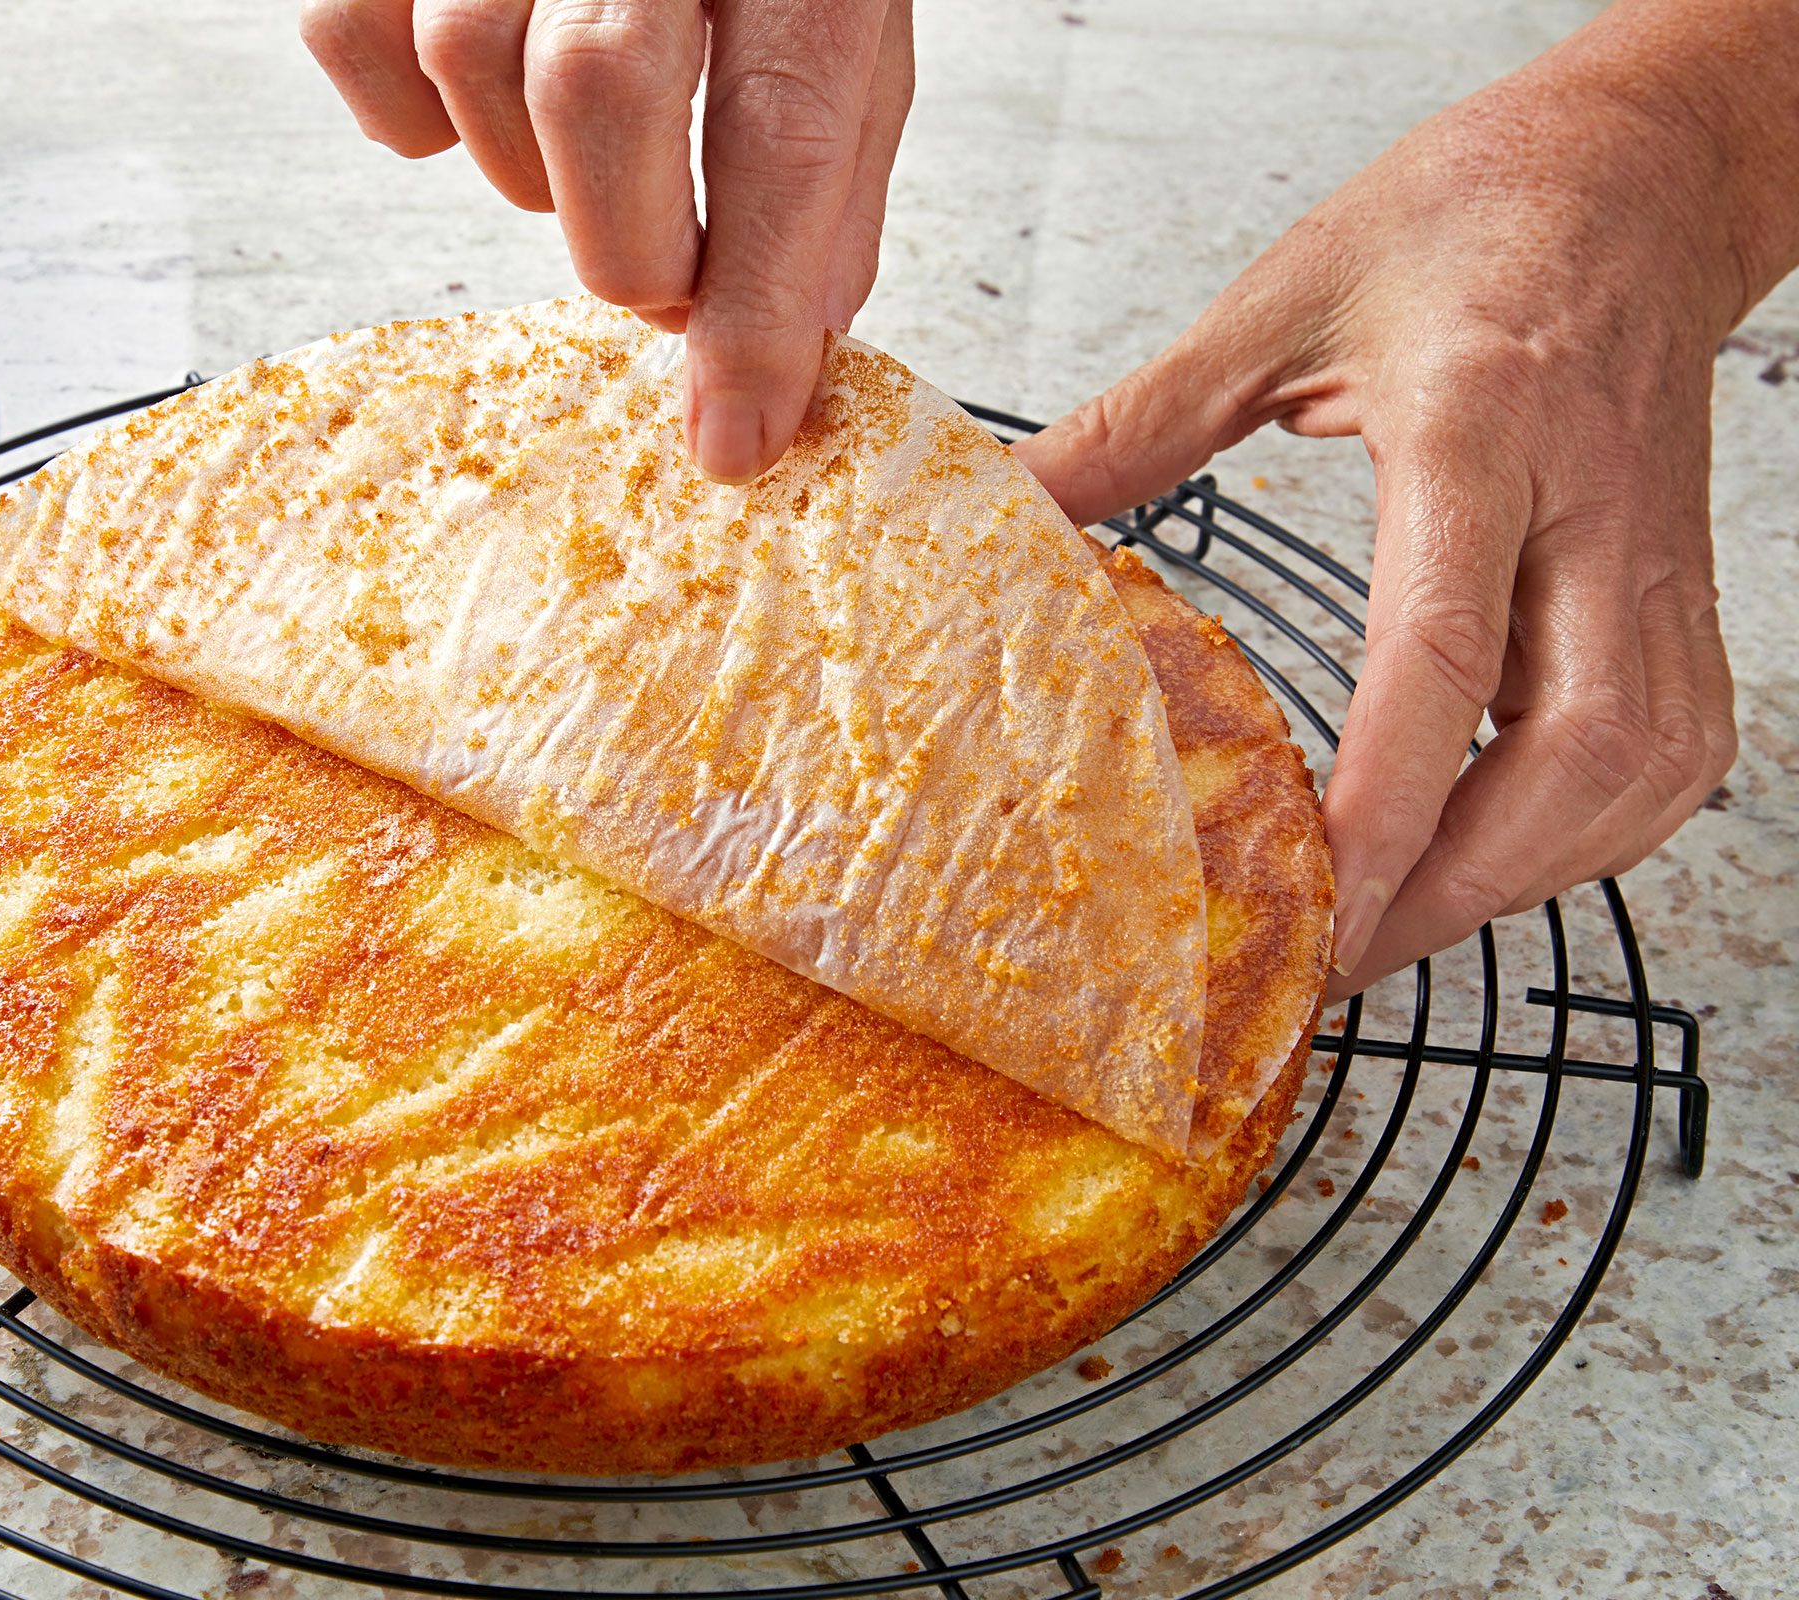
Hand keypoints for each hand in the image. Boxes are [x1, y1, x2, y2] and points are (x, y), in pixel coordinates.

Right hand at [301, 0, 913, 482]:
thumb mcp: (846, 13)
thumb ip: (826, 173)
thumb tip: (786, 348)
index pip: (783, 127)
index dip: (755, 307)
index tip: (734, 434)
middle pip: (596, 86)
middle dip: (626, 236)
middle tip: (662, 273)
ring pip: (468, 68)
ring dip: (528, 171)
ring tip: (586, 151)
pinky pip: (350, 37)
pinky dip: (405, 113)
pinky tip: (476, 101)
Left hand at [1012, 8, 1798, 998]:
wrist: (1642, 168)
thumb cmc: (1474, 213)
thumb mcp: (1281, 297)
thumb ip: (1143, 420)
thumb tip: (1013, 515)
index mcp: (1480, 423)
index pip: (1445, 643)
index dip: (1386, 793)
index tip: (1318, 903)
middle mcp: (1592, 508)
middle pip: (1571, 752)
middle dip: (1455, 884)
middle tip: (1331, 962)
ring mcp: (1658, 560)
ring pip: (1634, 778)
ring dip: (1516, 880)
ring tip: (1387, 934)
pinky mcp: (1685, 593)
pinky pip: (1656, 759)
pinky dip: (1572, 838)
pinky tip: (1486, 861)